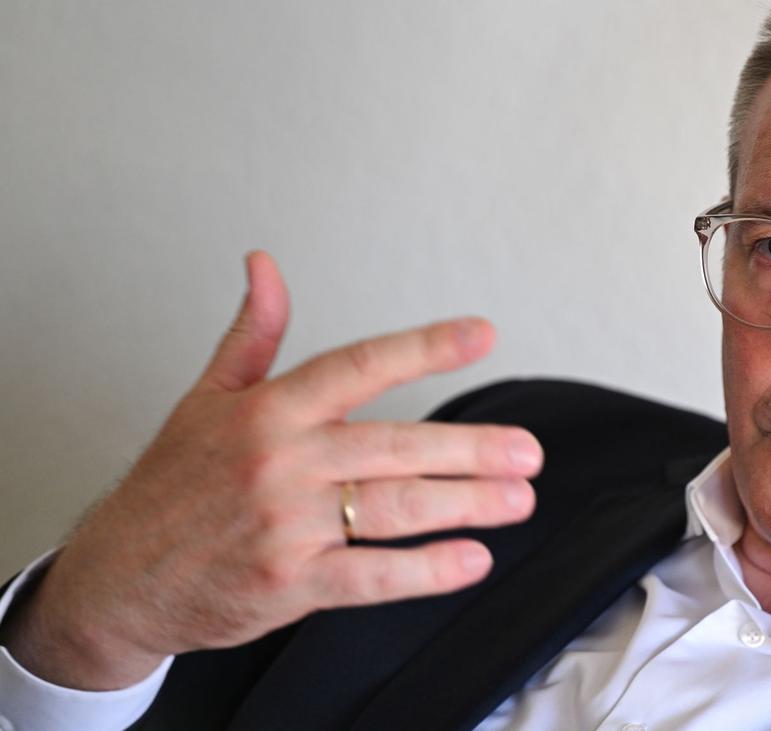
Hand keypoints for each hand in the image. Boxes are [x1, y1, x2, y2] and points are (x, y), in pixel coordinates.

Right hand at [0, 252, 540, 689]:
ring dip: (468, 505)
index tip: (481, 334)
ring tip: (517, 500)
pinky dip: (427, 571)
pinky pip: (372, 577)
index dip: (424, 347)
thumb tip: (265, 265)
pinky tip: (471, 559)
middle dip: (472, 450)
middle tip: (527, 452)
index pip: (359, 365)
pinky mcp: (288, 583)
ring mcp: (286, 525)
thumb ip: (252, 334)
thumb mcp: (204, 398)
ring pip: (395, 509)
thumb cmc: (170, 486)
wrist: (116, 577)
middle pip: (396, 446)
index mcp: (267, 410)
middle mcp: (280, 462)